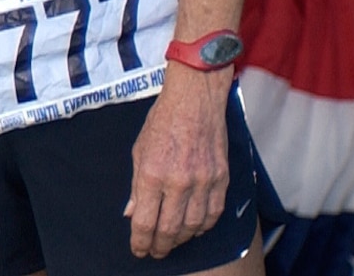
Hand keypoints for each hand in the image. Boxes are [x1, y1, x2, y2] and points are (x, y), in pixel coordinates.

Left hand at [126, 68, 231, 257]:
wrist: (195, 100)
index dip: (141, 241)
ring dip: (181, 239)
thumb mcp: (139, 150)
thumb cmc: (163, 121)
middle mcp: (179, 182)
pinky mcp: (221, 179)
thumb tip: (132, 213)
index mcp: (153, 173)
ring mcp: (203, 182)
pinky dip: (203, 226)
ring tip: (171, 242)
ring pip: (194, 226)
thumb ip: (137, 186)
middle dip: (161, 246)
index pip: (146, 221)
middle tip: (155, 252)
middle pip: (170, 229)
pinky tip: (194, 228)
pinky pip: (214, 214)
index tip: (138, 250)